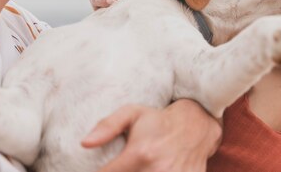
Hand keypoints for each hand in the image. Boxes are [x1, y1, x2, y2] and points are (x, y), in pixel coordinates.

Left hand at [82, 100, 221, 171]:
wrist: (196, 126)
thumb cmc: (158, 121)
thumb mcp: (132, 114)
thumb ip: (107, 126)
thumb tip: (85, 143)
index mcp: (140, 153)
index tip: (104, 167)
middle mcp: (156, 170)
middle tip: (127, 165)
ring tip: (141, 166)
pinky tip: (155, 169)